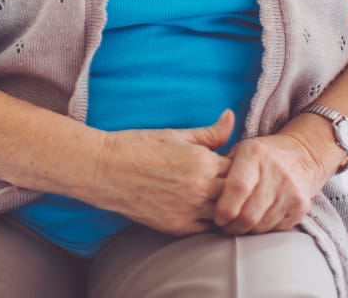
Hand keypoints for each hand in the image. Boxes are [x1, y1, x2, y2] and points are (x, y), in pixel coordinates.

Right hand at [91, 109, 234, 235]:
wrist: (107, 170)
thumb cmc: (140, 146)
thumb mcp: (177, 134)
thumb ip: (209, 132)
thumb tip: (231, 117)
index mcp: (203, 163)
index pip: (240, 169)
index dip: (239, 167)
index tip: (233, 164)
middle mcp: (201, 190)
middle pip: (237, 195)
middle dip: (237, 189)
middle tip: (231, 184)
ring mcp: (191, 212)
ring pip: (225, 216)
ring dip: (226, 208)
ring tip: (220, 199)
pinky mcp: (178, 229)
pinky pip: (207, 231)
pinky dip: (211, 223)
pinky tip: (206, 213)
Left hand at [212, 130, 326, 235]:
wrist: (300, 155)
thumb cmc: (260, 156)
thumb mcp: (239, 150)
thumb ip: (220, 165)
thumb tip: (200, 186)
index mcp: (255, 154)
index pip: (238, 187)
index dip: (224, 208)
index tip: (216, 218)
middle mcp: (276, 171)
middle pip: (249, 213)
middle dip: (232, 226)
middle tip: (223, 226)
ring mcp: (291, 190)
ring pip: (262, 225)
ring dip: (246, 230)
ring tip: (237, 225)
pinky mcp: (301, 207)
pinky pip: (276, 229)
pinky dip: (262, 230)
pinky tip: (255, 222)